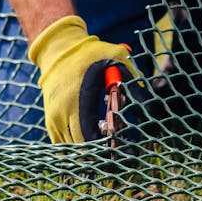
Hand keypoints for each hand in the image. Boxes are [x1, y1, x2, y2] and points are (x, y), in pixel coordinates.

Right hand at [28, 15, 134, 142]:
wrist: (58, 48)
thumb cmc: (89, 53)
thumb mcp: (115, 61)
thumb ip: (133, 85)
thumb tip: (151, 108)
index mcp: (79, 100)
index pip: (91, 137)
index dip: (108, 149)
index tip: (124, 152)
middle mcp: (62, 112)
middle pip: (81, 148)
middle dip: (101, 151)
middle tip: (118, 149)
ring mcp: (53, 117)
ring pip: (70, 148)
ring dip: (88, 149)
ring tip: (104, 141)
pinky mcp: (50, 118)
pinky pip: (61, 142)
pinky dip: (76, 145)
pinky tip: (90, 137)